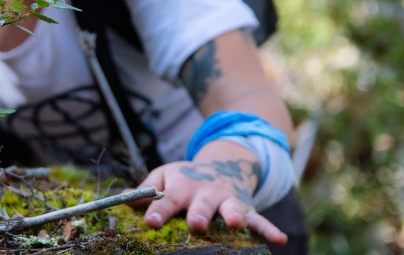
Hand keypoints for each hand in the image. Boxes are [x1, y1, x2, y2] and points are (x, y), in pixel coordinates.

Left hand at [131, 142, 287, 244]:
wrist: (224, 164)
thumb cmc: (186, 176)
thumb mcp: (165, 175)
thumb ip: (146, 188)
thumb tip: (123, 200)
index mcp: (182, 186)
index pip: (168, 199)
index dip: (158, 210)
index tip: (150, 221)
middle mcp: (206, 193)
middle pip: (202, 203)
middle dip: (199, 213)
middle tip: (196, 224)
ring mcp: (228, 200)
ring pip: (232, 208)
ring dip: (234, 215)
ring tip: (235, 223)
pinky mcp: (247, 208)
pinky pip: (259, 219)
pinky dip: (269, 229)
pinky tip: (279, 240)